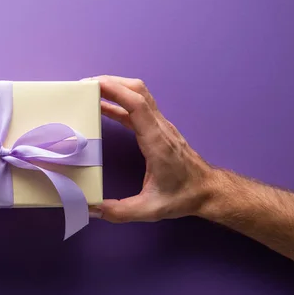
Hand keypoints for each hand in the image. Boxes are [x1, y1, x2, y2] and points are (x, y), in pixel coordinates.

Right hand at [86, 75, 213, 222]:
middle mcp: (160, 127)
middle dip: (111, 82)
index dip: (115, 90)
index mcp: (156, 142)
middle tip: (84, 86)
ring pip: (139, 94)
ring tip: (91, 91)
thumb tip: (91, 209)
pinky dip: (120, 101)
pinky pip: (138, 107)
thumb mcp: (150, 210)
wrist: (208, 190)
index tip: (92, 85)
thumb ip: (120, 211)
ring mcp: (161, 125)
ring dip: (116, 87)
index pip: (137, 105)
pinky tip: (104, 107)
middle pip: (137, 91)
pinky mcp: (159, 128)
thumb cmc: (183, 196)